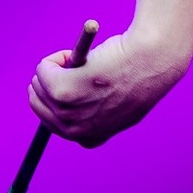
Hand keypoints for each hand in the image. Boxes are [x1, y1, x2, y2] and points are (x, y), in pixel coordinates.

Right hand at [28, 26, 190, 147]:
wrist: (154, 57)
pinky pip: (43, 69)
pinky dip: (56, 57)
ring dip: (55, 67)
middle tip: (73, 68)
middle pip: (40, 106)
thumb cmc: (140, 73)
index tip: (72, 84)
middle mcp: (76, 131)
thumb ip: (97, 108)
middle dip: (50, 83)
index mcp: (91, 137)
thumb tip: (68, 101)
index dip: (60, 100)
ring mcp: (68, 112)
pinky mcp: (63, 89)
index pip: (55, 126)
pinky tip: (79, 55)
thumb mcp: (120, 102)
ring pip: (38, 84)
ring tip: (84, 61)